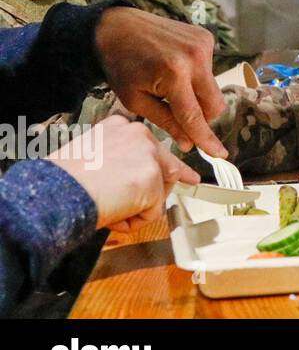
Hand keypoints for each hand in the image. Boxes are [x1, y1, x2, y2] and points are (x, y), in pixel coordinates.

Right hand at [47, 116, 199, 231]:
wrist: (56, 191)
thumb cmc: (61, 180)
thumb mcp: (89, 156)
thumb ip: (115, 160)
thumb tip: (128, 179)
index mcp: (120, 127)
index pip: (150, 145)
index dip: (161, 160)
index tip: (181, 165)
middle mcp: (139, 135)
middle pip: (168, 163)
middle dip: (176, 179)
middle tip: (193, 180)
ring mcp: (148, 156)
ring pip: (160, 190)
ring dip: (140, 207)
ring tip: (113, 210)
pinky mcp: (152, 179)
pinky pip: (153, 212)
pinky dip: (135, 222)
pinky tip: (114, 217)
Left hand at [95, 8, 225, 156]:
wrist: (118, 27)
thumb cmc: (121, 65)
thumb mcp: (135, 100)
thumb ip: (165, 121)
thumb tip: (188, 144)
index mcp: (174, 74)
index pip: (195, 116)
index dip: (206, 138)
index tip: (219, 155)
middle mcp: (195, 57)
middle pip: (214, 104)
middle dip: (201, 116)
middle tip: (179, 113)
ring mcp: (204, 45)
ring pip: (213, 89)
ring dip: (197, 95)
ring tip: (171, 85)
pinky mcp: (206, 38)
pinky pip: (210, 70)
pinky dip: (196, 77)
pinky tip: (176, 68)